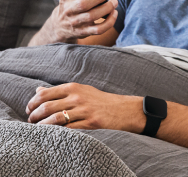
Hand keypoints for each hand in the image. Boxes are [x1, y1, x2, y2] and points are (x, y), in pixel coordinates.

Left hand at [26, 84, 145, 132]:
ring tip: (39, 129)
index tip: (29, 109)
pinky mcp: (90, 123)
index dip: (33, 103)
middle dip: (34, 115)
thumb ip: (60, 91)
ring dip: (42, 126)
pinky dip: (56, 133)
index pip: (45, 94)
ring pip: (55, 119)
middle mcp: (77, 97)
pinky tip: (52, 135)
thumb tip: (38, 90)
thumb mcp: (82, 90)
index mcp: (74, 87)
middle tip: (31, 120)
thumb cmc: (100, 100)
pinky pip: (68, 129)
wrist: (122, 109)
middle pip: (47, 106)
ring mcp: (84, 110)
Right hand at [48, 0, 118, 42]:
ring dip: (106, 9)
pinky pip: (98, 30)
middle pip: (84, 3)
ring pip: (92, 17)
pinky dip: (109, 22)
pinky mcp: (83, 32)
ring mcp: (76, 22)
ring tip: (114, 2)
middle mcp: (69, 9)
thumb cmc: (69, 3)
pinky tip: (114, 13)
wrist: (58, 28)